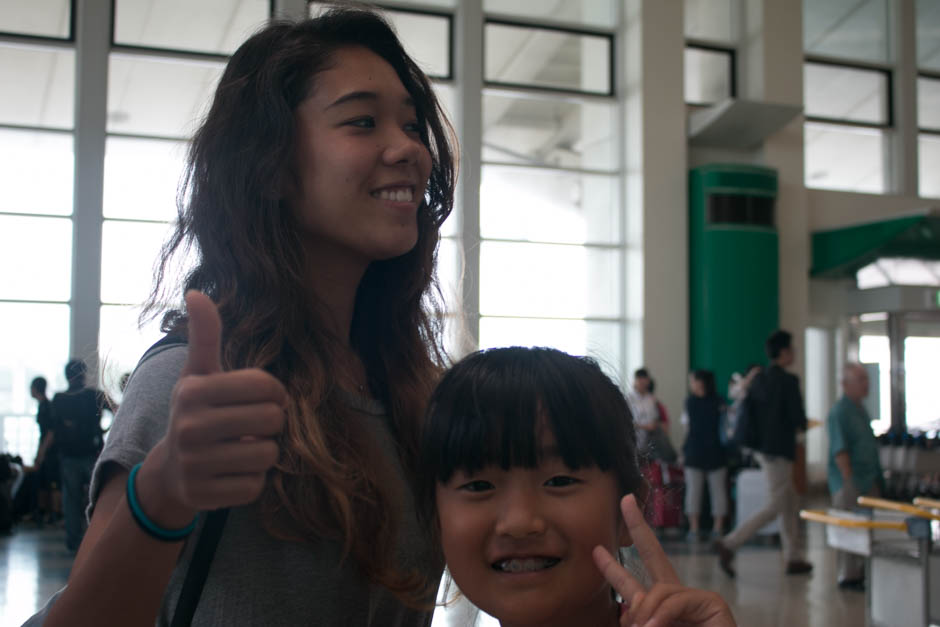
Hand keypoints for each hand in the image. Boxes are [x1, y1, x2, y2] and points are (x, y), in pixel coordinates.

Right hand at [137, 291, 287, 526]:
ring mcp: (196, 464)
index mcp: (193, 391)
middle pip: (274, 420)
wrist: (170, 472)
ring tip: (239, 449)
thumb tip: (196, 293)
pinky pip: (257, 485)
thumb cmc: (196, 413)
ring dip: (262, 452)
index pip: (267, 386)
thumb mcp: (198, 373)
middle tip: (250, 427)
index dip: (274, 393)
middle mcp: (190, 427)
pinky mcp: (206, 496)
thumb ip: (205, 335)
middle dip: (270, 423)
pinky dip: (251, 480)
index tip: (260, 399)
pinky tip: (230, 472)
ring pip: (269, 454)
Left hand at [593, 495, 735, 626]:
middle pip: (654, 556)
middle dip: (638, 527)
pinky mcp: (714, 604)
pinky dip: (663, 616)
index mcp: (657, 610)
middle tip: (625, 500)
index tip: (596, 550)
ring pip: (658, 591)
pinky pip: (676, 600)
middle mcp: (675, 600)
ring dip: (646, 614)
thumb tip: (629, 614)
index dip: (613, 568)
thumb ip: (639, 621)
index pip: (632, 584)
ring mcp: (695, 599)